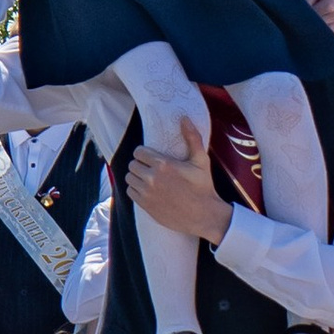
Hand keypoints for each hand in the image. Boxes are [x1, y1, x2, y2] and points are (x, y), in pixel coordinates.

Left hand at [125, 119, 225, 248]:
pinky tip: (147, 190)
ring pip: (129, 178)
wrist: (204, 215)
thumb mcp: (201, 160)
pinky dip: (135, 190)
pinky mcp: (145, 205)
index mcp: (163, 164)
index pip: (138, 152)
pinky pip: (130, 192)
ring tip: (148, 178)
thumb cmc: (203, 187)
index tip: (151, 157)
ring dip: (136, 177)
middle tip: (150, 168)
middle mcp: (151, 178)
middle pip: (132, 165)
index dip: (144, 153)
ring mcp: (147, 193)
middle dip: (140, 164)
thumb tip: (184, 118)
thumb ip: (192, 138)